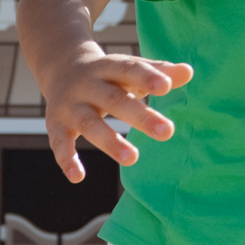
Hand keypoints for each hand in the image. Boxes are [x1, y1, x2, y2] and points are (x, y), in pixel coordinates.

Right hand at [41, 49, 193, 181]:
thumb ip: (157, 71)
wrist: (62, 67)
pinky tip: (78, 177)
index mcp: (110, 68)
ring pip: (89, 123)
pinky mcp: (57, 124)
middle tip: (167, 132)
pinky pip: (60, 143)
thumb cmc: (110, 74)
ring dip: (109, 141)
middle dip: (139, 115)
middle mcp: (88, 85)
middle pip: (113, 99)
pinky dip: (67, 159)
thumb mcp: (130, 68)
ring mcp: (71, 105)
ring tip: (133, 159)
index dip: (147, 77)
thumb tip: (188, 72)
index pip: (129, 69)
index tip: (166, 87)